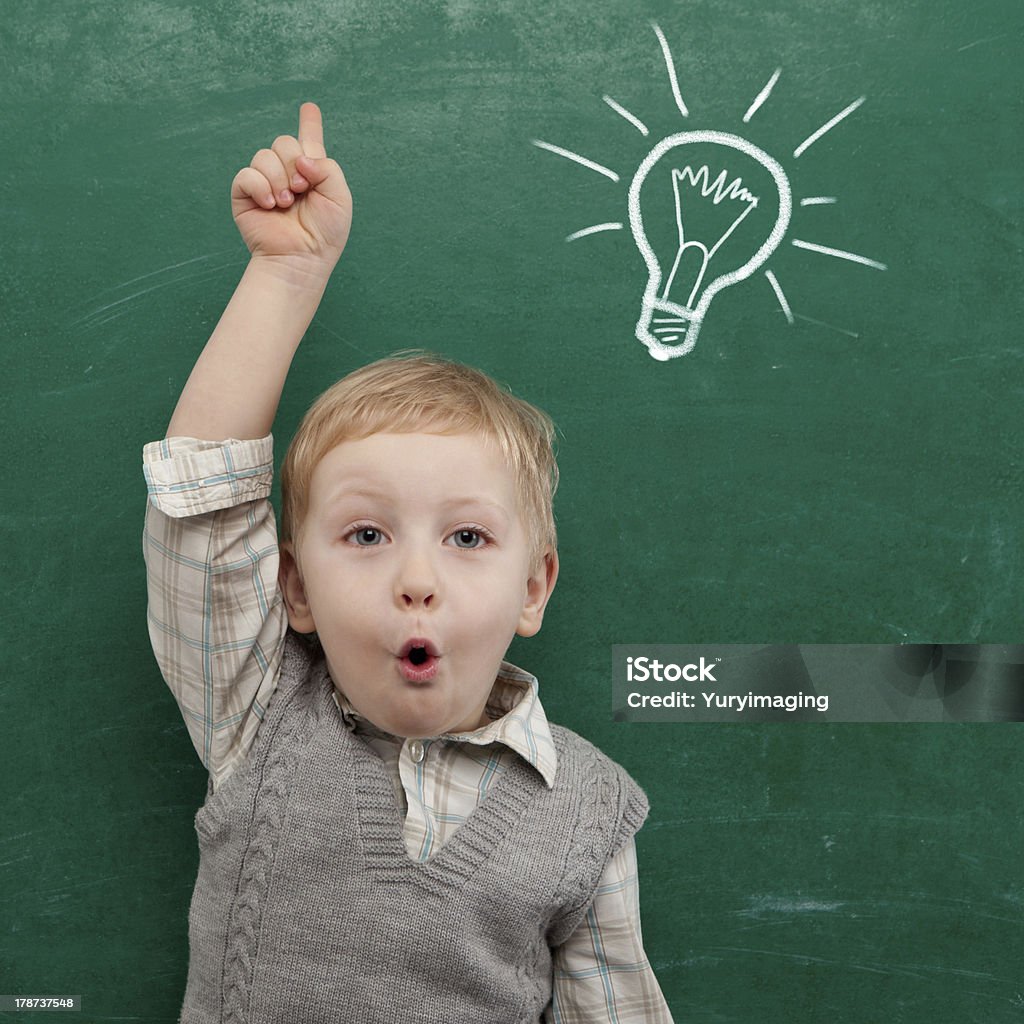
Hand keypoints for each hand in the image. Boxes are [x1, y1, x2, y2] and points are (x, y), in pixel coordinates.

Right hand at [231, 102, 351, 270]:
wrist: (302, 257)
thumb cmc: (325, 234)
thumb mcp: (339, 198)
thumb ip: (327, 168)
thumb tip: (299, 159)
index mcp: (312, 173)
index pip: (309, 141)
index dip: (309, 123)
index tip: (309, 107)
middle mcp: (287, 174)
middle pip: (283, 141)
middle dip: (293, 162)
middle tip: (302, 189)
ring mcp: (265, 183)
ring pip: (264, 155)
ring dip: (278, 179)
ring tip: (286, 204)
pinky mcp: (246, 195)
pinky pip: (246, 174)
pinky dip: (260, 187)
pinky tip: (271, 205)